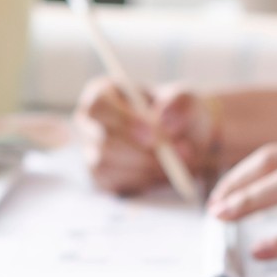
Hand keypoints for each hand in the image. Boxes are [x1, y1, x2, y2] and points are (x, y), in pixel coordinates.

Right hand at [74, 79, 212, 195]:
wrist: (185, 142)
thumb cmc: (179, 115)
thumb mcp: (187, 102)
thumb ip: (180, 104)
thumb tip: (163, 120)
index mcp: (102, 94)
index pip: (98, 106)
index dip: (123, 122)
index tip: (153, 136)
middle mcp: (89, 123)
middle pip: (99, 139)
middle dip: (137, 151)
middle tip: (171, 158)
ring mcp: (91, 150)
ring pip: (105, 164)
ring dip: (142, 167)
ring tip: (173, 164)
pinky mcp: (99, 176)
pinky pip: (111, 183)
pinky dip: (139, 181)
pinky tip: (158, 173)